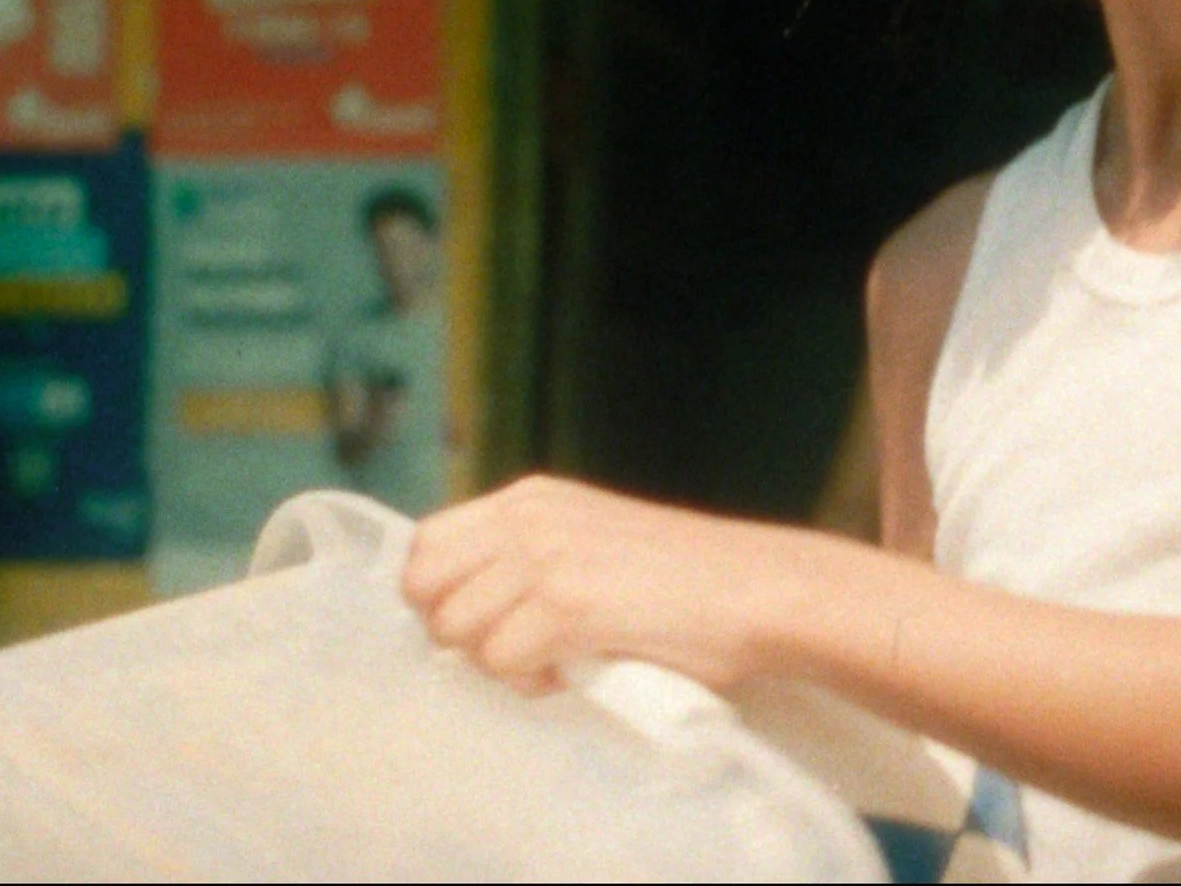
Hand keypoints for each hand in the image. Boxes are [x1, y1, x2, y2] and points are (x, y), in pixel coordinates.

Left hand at [401, 475, 795, 696]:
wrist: (757, 589)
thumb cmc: (683, 581)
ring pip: (455, 630)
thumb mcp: (591, 539)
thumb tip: (468, 608)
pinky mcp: (567, 604)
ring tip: (551, 661)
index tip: (484, 626)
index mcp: (531, 497)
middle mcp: (528, 517)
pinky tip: (573, 673)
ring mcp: (545, 557)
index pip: (426, 544)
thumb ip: (531, 555)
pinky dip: (531, 683)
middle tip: (511, 649)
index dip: (441, 597)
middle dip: (455, 632)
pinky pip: (501, 662)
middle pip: (424, 587)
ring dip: (495, 663)